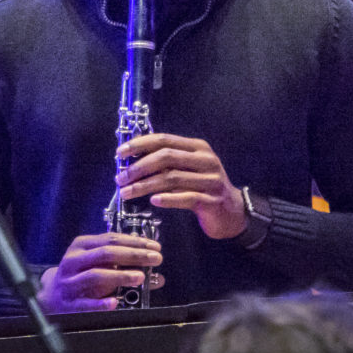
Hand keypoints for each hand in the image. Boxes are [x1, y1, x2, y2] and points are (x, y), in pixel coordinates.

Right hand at [35, 232, 161, 313]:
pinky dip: (101, 303)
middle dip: (133, 255)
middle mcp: (74, 261)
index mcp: (81, 246)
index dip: (135, 242)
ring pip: (96, 275)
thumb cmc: (79, 275)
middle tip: (155, 259)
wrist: (50, 296)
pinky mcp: (69, 303)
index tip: (154, 247)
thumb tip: (155, 272)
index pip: (110, 239)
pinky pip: (86, 303)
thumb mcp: (94, 262)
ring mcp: (70, 282)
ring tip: (140, 277)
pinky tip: (115, 303)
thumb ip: (121, 262)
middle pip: (106, 254)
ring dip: (120, 275)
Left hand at [116, 133, 247, 239]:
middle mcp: (206, 160)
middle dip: (139, 167)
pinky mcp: (212, 200)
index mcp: (197, 148)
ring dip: (145, 186)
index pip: (164, 139)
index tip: (120, 153)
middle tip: (120, 178)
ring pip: (172, 178)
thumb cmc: (204, 188)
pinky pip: (187, 198)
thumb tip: (132, 160)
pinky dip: (168, 199)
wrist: (232, 212)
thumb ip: (167, 163)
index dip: (140, 144)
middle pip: (166, 156)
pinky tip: (153, 201)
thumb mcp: (188, 169)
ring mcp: (211, 180)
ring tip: (127, 192)